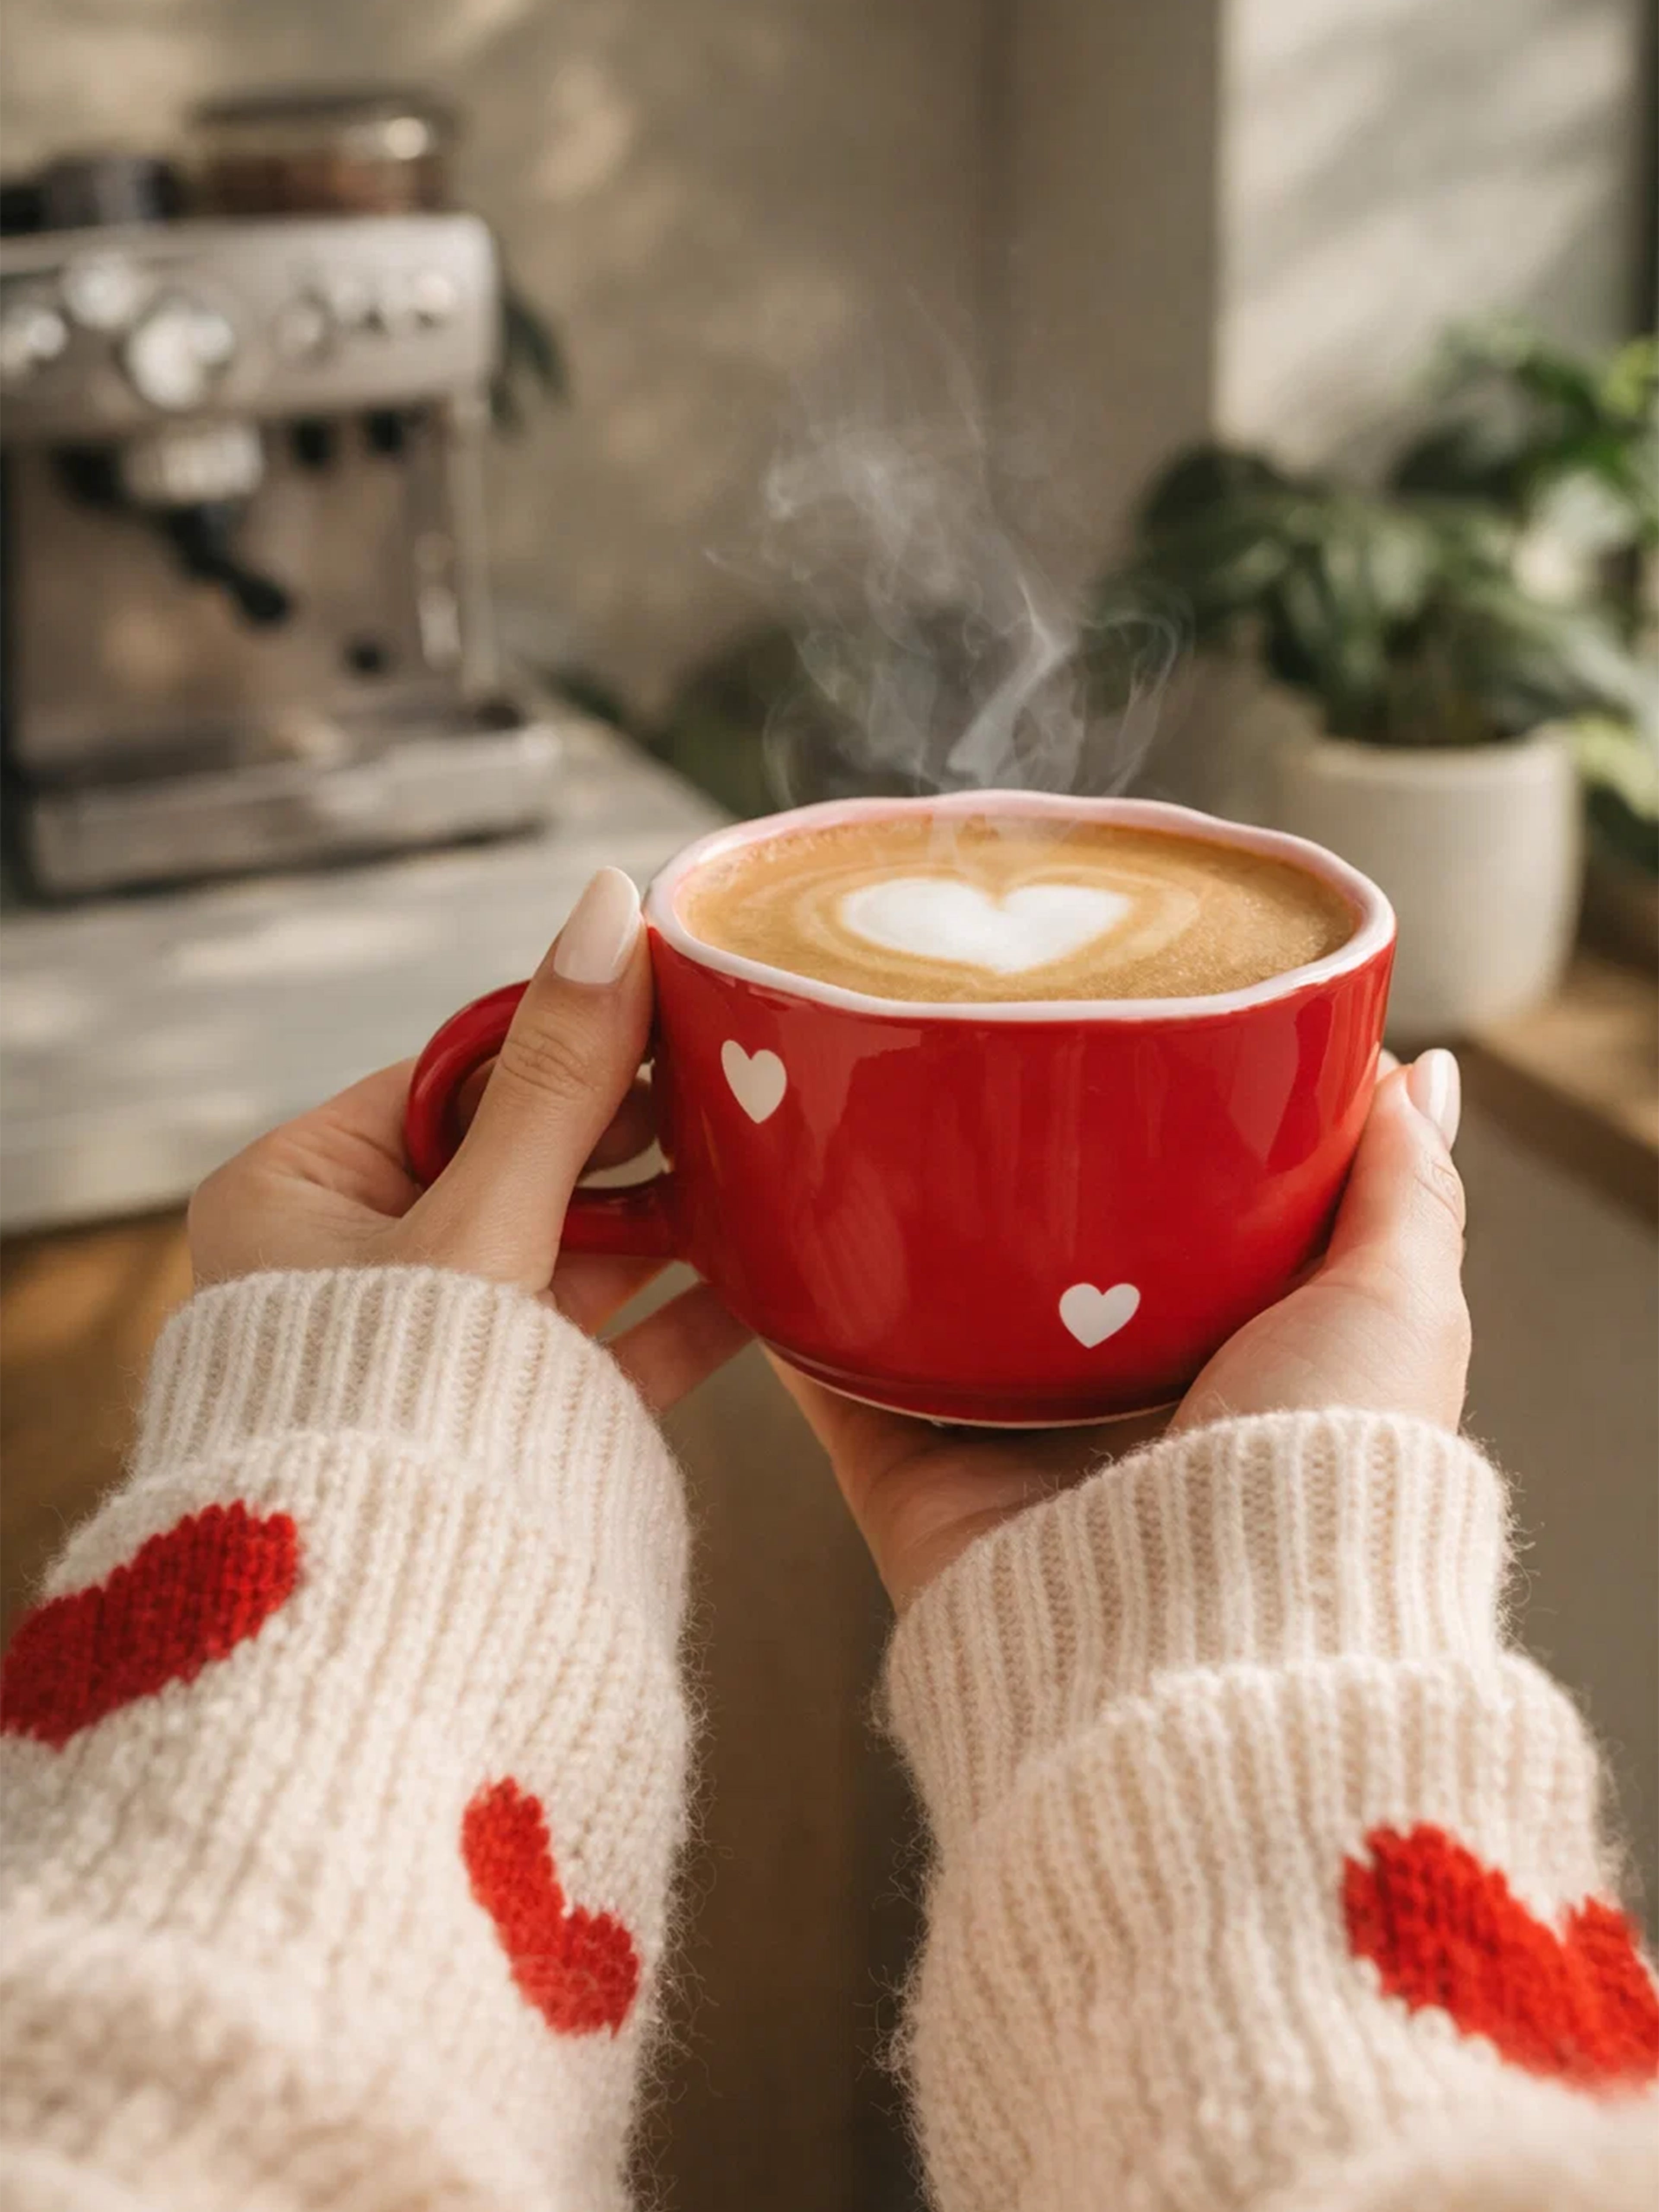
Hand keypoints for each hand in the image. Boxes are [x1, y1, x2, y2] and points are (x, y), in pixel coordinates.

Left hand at [188, 868, 749, 1413]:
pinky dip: (683, 1311)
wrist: (400, 1624)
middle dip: (632, 1133)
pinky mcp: (511, 1415)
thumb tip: (610, 907)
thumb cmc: (394, 1407)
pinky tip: (767, 1276)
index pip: (455, 1075)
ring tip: (766, 1166)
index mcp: (299, 1196)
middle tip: (735, 1080)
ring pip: (575, 1250)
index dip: (569, 1039)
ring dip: (670, 1218)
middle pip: (525, 1160)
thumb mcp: (480, 1223)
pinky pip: (606, 1339)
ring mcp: (442, 1343)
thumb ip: (557, 1079)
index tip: (671, 1002)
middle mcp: (359, 1264)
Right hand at [774, 1049, 1467, 1606]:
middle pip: (1040, 1256)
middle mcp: (1116, 1400)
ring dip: (890, 1219)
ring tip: (853, 1101)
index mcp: (1234, 1359)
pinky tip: (773, 1211)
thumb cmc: (1322, 1474)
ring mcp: (1004, 1439)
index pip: (1182, 1220)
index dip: (1156, 1129)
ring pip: (928, 1304)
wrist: (1203, 1641)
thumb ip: (1402, 1191)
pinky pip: (836, 1372)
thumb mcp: (1396, 1310)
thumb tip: (1422, 1071)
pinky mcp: (911, 1473)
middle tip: (965, 1038)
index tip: (1118, 1023)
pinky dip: (801, 1304)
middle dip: (1005, 1165)